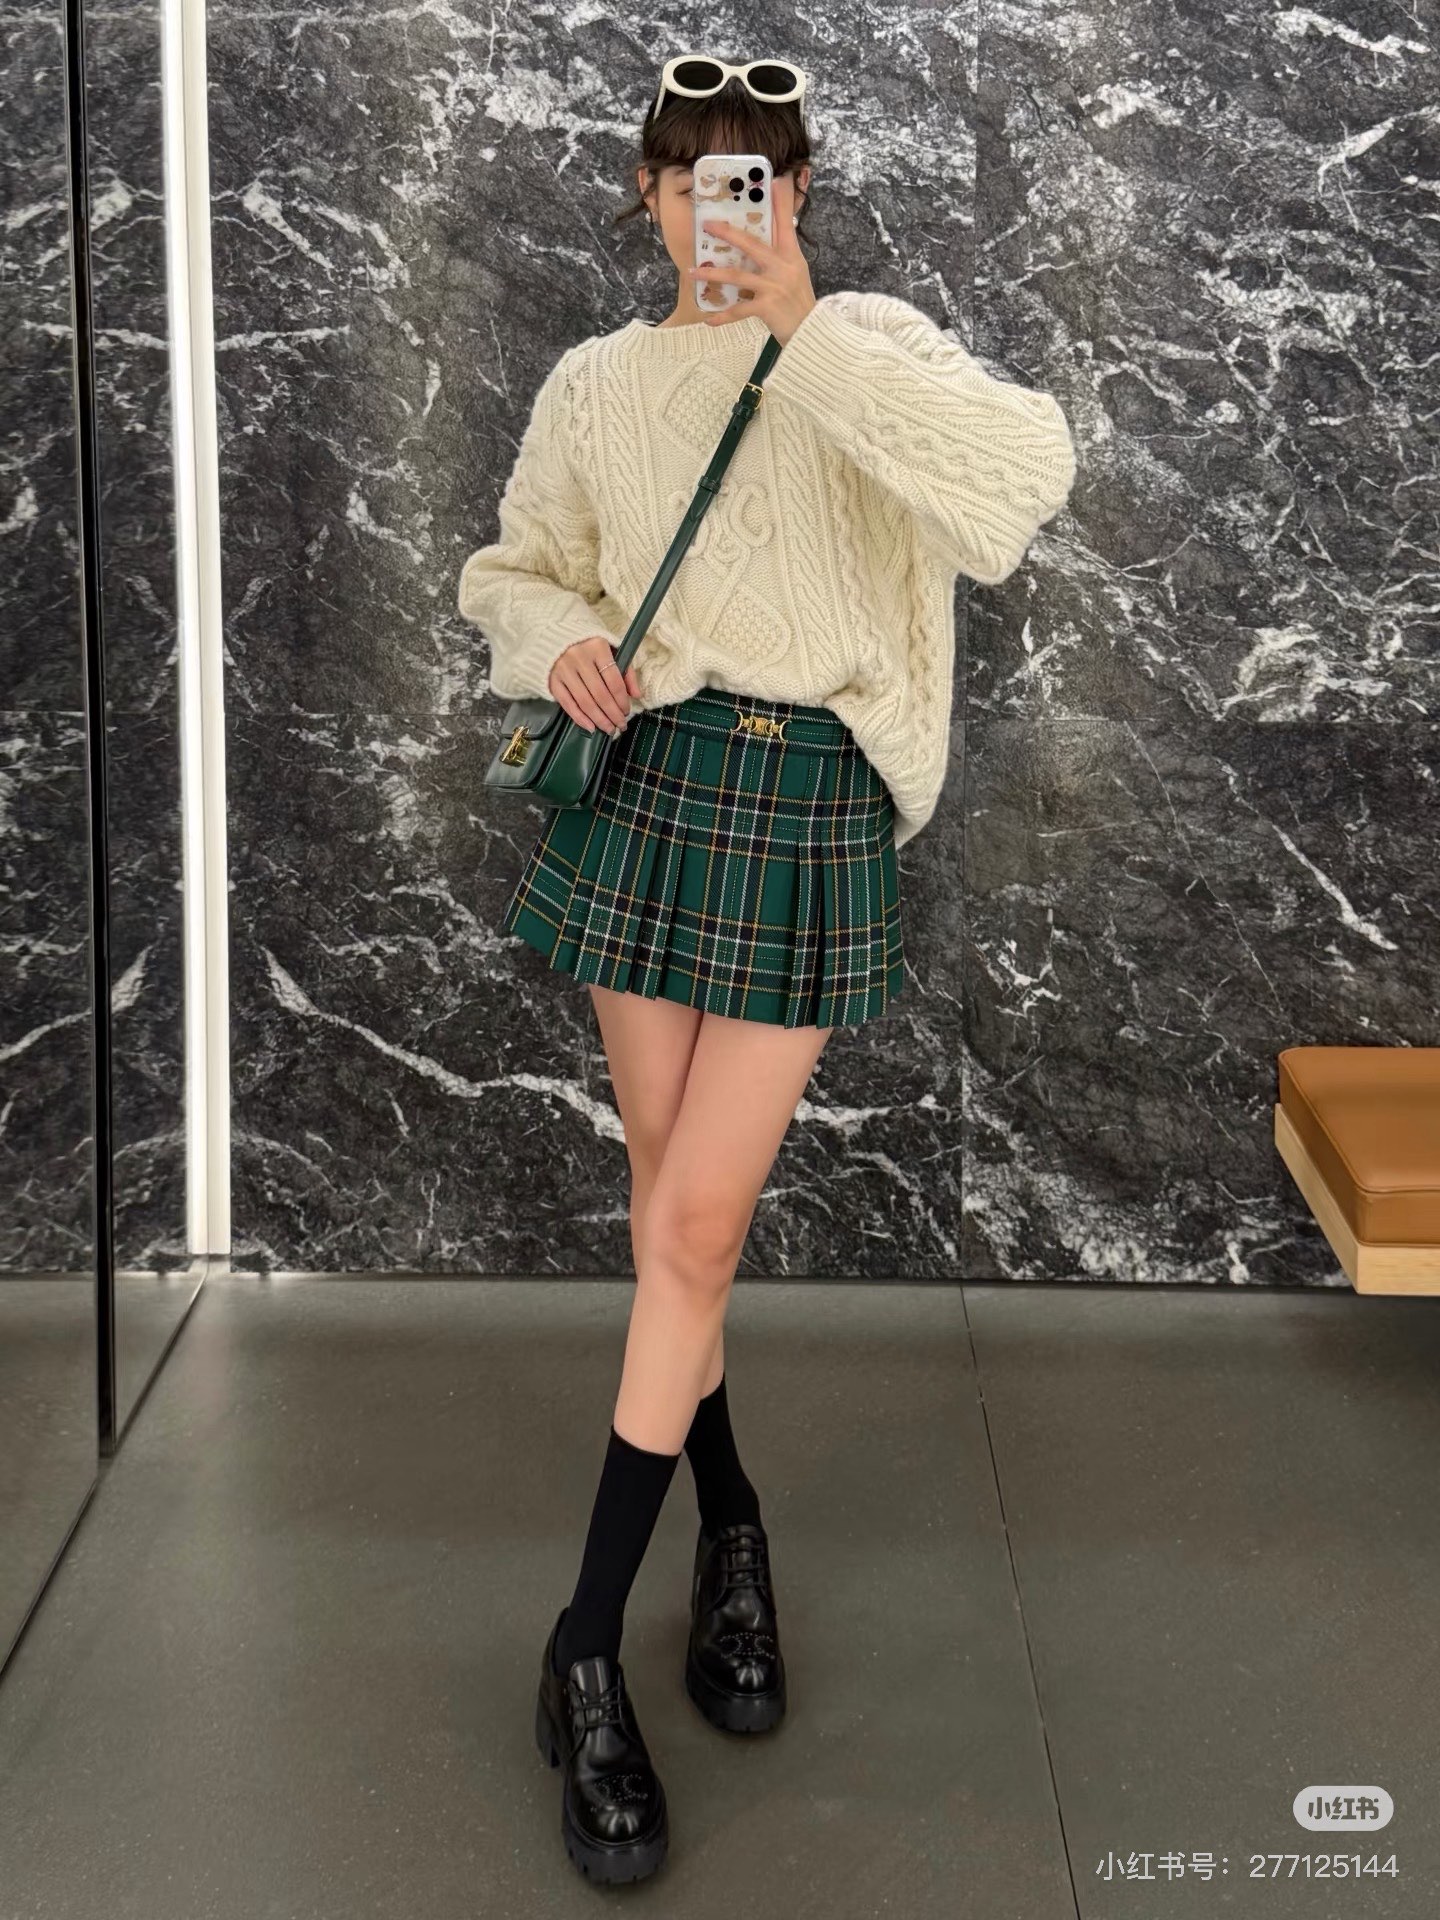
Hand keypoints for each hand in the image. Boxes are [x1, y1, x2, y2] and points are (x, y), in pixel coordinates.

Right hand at [547, 635, 639, 733]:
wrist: (555, 638)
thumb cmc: (589, 646)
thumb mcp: (611, 651)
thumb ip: (626, 672)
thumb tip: (636, 695)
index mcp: (597, 648)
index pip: (614, 681)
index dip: (622, 701)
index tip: (627, 712)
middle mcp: (579, 658)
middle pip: (600, 695)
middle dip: (613, 714)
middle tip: (620, 726)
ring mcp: (564, 670)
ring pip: (585, 702)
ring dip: (599, 719)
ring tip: (609, 729)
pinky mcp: (553, 680)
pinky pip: (567, 704)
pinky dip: (580, 718)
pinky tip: (590, 727)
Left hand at [689, 189, 816, 345]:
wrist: (810, 332)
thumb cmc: (800, 301)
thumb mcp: (796, 271)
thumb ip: (782, 254)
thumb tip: (767, 238)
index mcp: (791, 254)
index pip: (785, 222)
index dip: (779, 201)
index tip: (773, 180)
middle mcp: (782, 266)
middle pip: (751, 243)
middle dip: (727, 233)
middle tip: (707, 225)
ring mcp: (774, 286)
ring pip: (737, 276)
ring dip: (712, 275)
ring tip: (692, 273)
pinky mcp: (767, 307)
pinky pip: (739, 310)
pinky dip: (723, 317)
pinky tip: (709, 320)